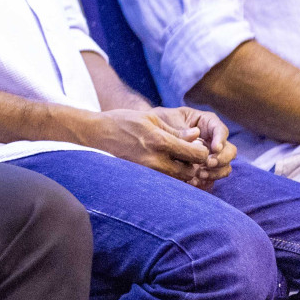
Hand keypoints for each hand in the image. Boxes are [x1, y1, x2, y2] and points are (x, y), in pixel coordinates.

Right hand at [86, 109, 223, 185]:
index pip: (196, 154)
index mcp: (160, 141)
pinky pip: (165, 181)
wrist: (97, 133)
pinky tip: (165, 164)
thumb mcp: (151, 119)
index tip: (198, 146)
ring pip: (178, 179)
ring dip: (182, 171)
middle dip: (193, 164)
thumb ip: (175, 130)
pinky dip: (170, 175)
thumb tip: (197, 135)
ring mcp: (148, 170)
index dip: (202, 151)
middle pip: (190, 171)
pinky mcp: (141, 176)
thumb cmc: (124, 121)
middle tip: (189, 155)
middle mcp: (155, 159)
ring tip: (177, 160)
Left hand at [148, 106, 235, 187]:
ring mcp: (210, 156)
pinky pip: (211, 179)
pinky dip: (205, 182)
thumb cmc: (158, 120)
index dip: (221, 140)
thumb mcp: (167, 119)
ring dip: (215, 173)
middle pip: (229, 151)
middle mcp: (212, 140)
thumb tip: (196, 136)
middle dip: (221, 159)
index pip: (221, 131)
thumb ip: (181, 128)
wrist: (146, 133)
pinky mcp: (203, 170)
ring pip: (224, 167)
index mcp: (206, 123)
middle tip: (207, 163)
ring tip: (199, 174)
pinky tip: (193, 183)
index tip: (214, 149)